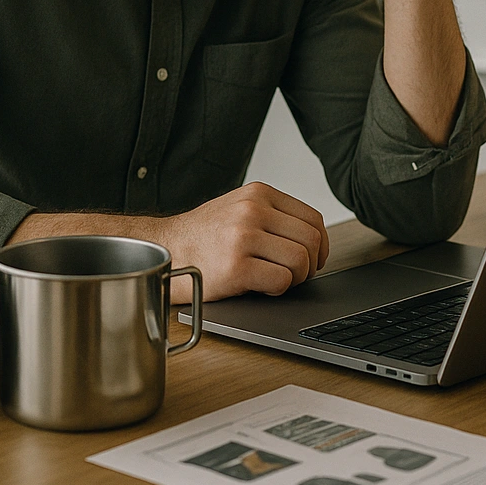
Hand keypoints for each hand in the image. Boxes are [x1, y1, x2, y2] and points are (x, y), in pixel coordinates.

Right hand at [159, 181, 328, 301]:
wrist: (165, 250)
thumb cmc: (204, 236)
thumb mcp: (240, 209)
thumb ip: (274, 216)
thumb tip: (314, 240)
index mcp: (259, 194)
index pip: (313, 219)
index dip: (320, 245)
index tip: (314, 260)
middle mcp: (252, 210)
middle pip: (310, 240)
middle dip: (310, 265)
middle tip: (294, 275)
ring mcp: (243, 237)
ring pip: (300, 261)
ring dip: (294, 279)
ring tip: (274, 279)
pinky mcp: (236, 267)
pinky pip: (281, 281)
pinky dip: (277, 290)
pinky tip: (259, 287)